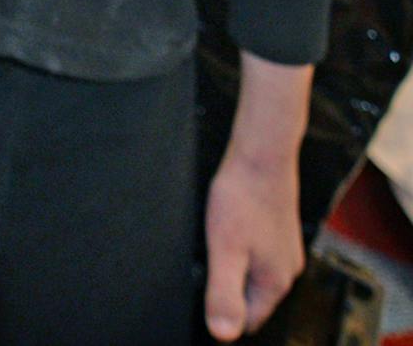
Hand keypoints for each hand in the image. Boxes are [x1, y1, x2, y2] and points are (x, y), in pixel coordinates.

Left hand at [204, 147, 303, 338]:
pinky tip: (224, 237)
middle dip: (227, 294)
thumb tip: (223, 334)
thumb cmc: (241, 199)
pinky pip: (257, 256)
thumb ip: (224, 292)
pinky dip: (239, 253)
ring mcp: (284, 251)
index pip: (249, 321)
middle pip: (253, 300)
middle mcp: (286, 271)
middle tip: (200, 272)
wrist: (260, 157)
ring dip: (232, 272)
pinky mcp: (278, 233)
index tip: (200, 298)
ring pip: (255, 277)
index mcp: (275, 283)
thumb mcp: (225, 250)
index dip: (222, 315)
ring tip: (209, 254)